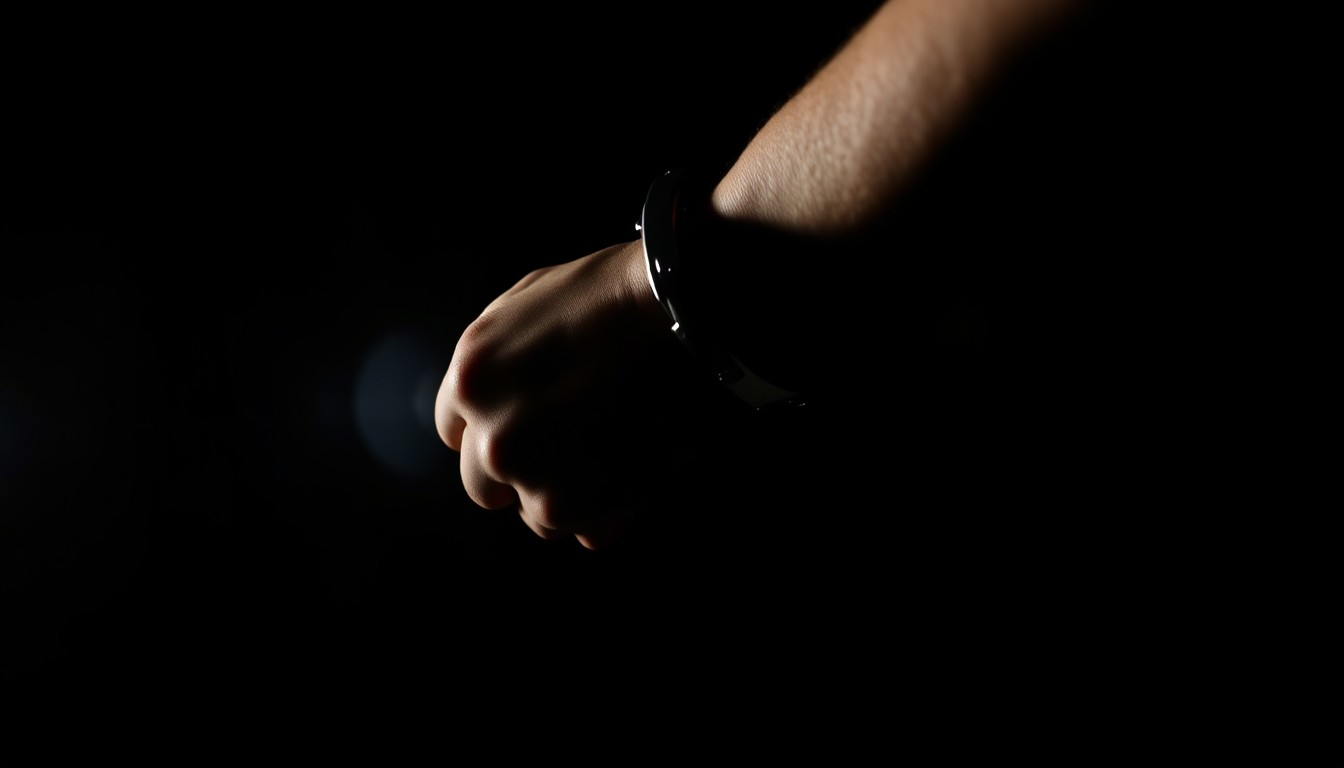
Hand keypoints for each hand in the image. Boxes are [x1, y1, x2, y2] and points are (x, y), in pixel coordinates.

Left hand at [434, 240, 667, 548]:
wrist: (673, 307)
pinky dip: (614, 513)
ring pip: (540, 515)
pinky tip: (640, 474)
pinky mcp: (576, 504)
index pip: (455, 434)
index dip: (495, 431)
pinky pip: (589, 532)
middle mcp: (490, 434)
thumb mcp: (526, 301)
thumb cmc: (612, 291)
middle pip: (485, 487)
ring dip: (573, 497)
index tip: (530, 427)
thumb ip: (500, 356)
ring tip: (619, 455)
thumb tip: (497, 396)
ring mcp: (532, 475)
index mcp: (471, 380)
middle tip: (576, 448)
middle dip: (524, 474)